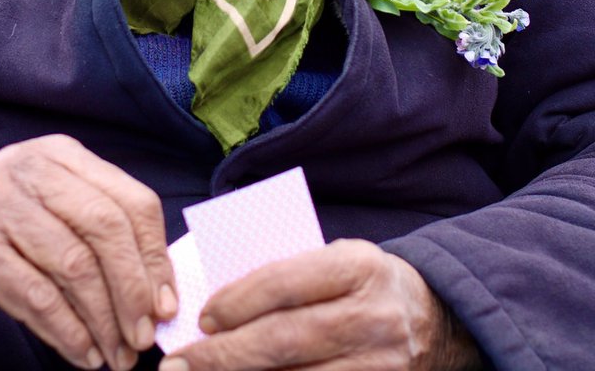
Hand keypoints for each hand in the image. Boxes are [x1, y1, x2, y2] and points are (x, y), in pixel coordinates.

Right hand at [0, 135, 177, 369]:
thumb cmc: (6, 236)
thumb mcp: (54, 215)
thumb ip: (102, 238)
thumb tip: (160, 295)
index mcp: (61, 154)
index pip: (131, 200)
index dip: (154, 257)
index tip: (166, 305)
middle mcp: (30, 166)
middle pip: (105, 228)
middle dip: (133, 290)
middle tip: (144, 336)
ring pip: (73, 265)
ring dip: (103, 321)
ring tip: (117, 355)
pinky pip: (35, 296)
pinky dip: (67, 332)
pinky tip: (83, 354)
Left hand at [160, 240, 481, 370]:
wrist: (441, 322)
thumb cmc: (368, 286)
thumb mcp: (340, 261)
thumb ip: (292, 275)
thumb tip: (219, 303)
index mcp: (359, 267)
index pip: (285, 283)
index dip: (238, 301)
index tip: (202, 317)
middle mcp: (372, 317)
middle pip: (284, 340)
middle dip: (224, 354)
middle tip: (180, 364)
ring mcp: (380, 365)